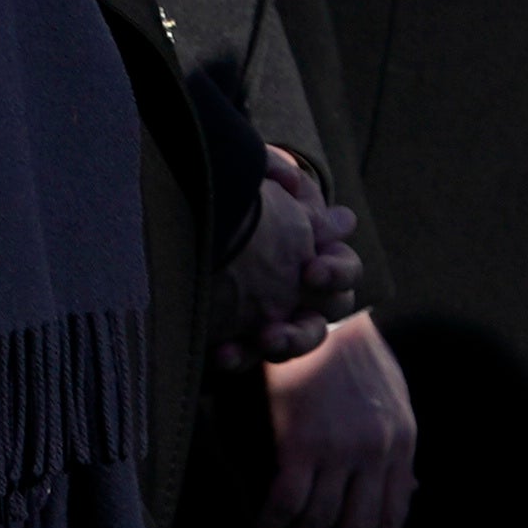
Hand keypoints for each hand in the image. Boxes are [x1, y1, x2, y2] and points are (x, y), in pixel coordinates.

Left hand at [222, 151, 363, 363]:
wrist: (181, 220)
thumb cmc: (227, 197)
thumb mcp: (246, 176)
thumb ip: (271, 170)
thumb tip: (292, 182)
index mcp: (317, 253)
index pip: (345, 269)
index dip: (337, 272)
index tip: (311, 270)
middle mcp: (305, 290)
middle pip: (333, 310)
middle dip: (318, 308)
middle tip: (290, 309)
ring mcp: (277, 316)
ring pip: (302, 338)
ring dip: (292, 341)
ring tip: (269, 339)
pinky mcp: (242, 337)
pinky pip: (249, 356)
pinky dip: (240, 356)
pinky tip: (222, 352)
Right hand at [255, 309, 416, 527]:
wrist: (321, 311)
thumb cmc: (351, 353)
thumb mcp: (393, 399)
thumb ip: (397, 448)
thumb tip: (410, 491)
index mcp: (403, 444)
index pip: (394, 514)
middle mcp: (378, 452)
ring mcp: (341, 450)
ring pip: (322, 524)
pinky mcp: (303, 443)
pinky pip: (287, 503)